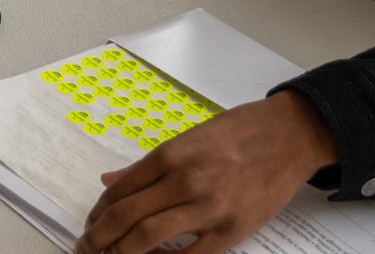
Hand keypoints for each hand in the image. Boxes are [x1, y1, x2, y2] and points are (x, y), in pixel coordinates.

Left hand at [76, 91, 337, 253]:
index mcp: (171, 154)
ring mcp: (208, 207)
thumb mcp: (190, 137)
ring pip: (147, 237)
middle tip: (85, 249)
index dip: (99, 212)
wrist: (289, 137)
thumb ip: (150, 165)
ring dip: (120, 252)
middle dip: (98, 238)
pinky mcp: (230, 231)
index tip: (90, 225)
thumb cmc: (240, 132)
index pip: (120, 190)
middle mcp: (184, 179)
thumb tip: (110, 181)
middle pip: (126, 216)